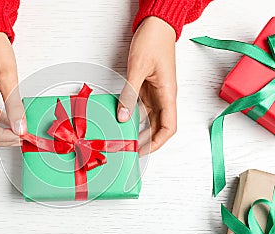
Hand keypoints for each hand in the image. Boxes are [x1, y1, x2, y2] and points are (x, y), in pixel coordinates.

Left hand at [118, 16, 176, 154]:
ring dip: (138, 129)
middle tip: (129, 149)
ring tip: (124, 138)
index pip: (169, 126)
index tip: (145, 151)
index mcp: (168, 93)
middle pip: (158, 126)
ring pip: (149, 118)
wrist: (156, 25)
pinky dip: (132, 115)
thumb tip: (123, 116)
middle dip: (146, 140)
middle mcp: (164, 96)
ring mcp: (155, 92)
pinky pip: (141, 107)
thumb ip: (130, 94)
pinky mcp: (147, 87)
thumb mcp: (138, 69)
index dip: (158, 142)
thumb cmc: (153, 41)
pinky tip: (121, 120)